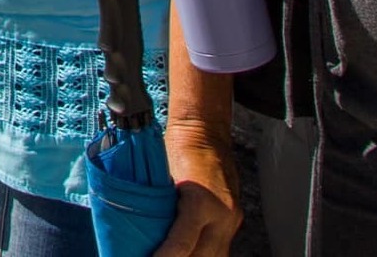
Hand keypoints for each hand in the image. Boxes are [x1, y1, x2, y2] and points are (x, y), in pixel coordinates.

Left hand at [156, 126, 241, 256]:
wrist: (206, 132)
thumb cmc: (178, 148)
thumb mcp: (164, 176)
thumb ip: (160, 207)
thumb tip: (142, 232)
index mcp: (200, 200)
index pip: (182, 243)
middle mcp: (221, 214)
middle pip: (201, 256)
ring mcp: (231, 220)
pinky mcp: (234, 221)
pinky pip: (220, 249)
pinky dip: (203, 255)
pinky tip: (189, 255)